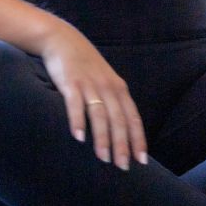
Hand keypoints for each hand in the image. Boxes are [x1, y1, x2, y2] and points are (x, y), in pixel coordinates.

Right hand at [37, 21, 147, 169]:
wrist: (63, 40)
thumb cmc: (85, 65)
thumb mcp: (105, 81)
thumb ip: (112, 101)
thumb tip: (120, 130)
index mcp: (118, 88)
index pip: (133, 117)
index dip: (138, 139)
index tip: (142, 160)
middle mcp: (107, 87)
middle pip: (119, 119)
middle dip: (122, 144)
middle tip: (123, 166)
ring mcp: (89, 85)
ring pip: (100, 115)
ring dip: (103, 138)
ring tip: (104, 158)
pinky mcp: (71, 82)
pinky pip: (75, 104)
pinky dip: (78, 121)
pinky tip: (78, 137)